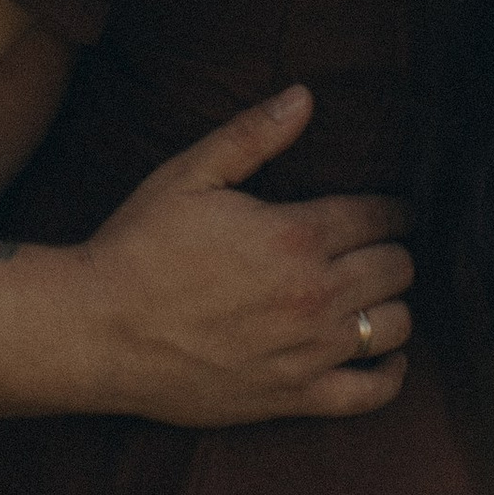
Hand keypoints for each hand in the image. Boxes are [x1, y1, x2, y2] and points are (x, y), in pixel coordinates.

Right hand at [77, 89, 411, 424]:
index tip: (393, 209)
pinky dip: (390, 375)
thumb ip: (252, 135)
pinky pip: (370, 393)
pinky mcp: (293, 396)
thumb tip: (304, 98)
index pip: (379, 216)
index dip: (393, 209)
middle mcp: (314, 293)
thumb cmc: (139, 247)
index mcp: (294, 234)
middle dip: (393, 251)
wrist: (97, 330)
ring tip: (375, 295)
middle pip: (396, 268)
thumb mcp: (189, 175)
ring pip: (394, 324)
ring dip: (393, 305)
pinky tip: (389, 358)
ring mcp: (308, 350)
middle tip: (378, 248)